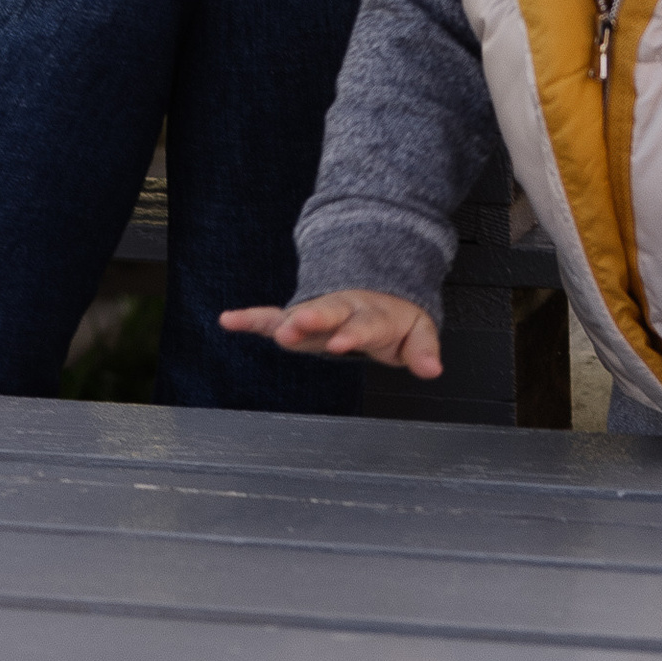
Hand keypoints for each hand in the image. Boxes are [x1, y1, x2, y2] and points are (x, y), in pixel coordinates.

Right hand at [221, 289, 442, 377]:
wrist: (376, 291)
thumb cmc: (395, 318)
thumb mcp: (417, 330)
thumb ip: (422, 349)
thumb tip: (433, 369)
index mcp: (372, 314)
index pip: (364, 324)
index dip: (353, 332)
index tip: (342, 342)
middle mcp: (342, 309)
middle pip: (327, 312)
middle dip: (313, 320)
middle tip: (296, 328)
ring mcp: (319, 312)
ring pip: (300, 314)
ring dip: (286, 321)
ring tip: (273, 331)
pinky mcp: (300, 318)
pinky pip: (271, 317)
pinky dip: (250, 318)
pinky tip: (229, 320)